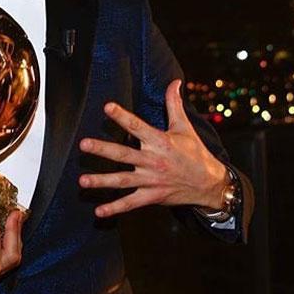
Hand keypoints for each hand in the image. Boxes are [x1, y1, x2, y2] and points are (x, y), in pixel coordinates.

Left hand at [78, 79, 227, 217]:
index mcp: (160, 141)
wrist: (210, 184)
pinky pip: (131, 203)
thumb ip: (174, 104)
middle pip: (124, 154)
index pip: (137, 126)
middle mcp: (153, 161)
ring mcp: (151, 180)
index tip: (107, 107)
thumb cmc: (195, 153)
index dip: (122, 116)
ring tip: (82, 180)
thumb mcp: (184, 127)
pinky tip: (99, 211)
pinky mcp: (152, 196)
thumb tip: (174, 82)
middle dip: (103, 149)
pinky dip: (115, 208)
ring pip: (123, 180)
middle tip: (83, 144)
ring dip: (102, 181)